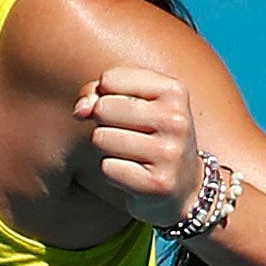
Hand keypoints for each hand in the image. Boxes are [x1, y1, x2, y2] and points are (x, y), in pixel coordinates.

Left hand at [75, 65, 202, 230]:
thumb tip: (79, 110)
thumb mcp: (135, 104)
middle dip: (104, 123)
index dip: (104, 95)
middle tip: (130, 135)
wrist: (186, 186)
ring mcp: (169, 153)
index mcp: (174, 91)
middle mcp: (176, 120)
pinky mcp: (157, 183)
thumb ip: (98, 94)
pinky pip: (107, 167)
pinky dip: (112, 171)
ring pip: (101, 138)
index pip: (109, 79)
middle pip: (102, 108)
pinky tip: (134, 173)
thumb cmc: (151, 136)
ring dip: (106, 148)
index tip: (123, 110)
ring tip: (132, 154)